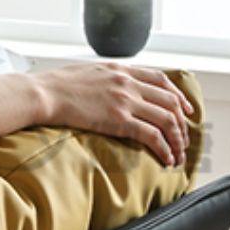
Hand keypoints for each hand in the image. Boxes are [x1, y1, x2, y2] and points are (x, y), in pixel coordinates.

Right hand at [35, 62, 193, 169]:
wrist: (44, 93)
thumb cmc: (57, 85)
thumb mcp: (88, 71)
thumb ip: (106, 77)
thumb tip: (111, 86)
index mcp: (121, 69)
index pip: (161, 79)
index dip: (178, 95)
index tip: (185, 108)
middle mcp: (128, 83)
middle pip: (170, 101)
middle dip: (182, 122)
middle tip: (183, 137)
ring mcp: (125, 101)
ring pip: (167, 120)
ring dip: (177, 139)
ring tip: (178, 154)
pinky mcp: (119, 120)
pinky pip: (152, 136)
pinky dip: (164, 149)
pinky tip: (166, 159)